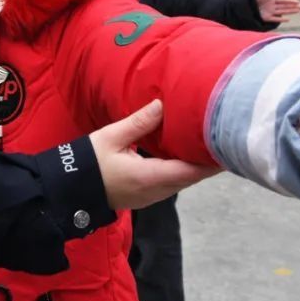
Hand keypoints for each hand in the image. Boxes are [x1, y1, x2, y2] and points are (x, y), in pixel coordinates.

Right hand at [89, 100, 217, 209]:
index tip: (228, 145)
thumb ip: (139, 122)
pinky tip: (187, 154)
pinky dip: (184, 170)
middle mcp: (157, 190)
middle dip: (208, 161)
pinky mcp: (147, 196)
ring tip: (210, 144)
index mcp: (150, 176)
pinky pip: (173, 183)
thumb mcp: (111, 137)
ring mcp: (152, 196)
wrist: (71, 189)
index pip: (191, 171)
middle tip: (224, 138)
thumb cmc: (89, 162)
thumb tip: (162, 104)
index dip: (212, 161)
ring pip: (184, 181)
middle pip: (192, 177)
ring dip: (197, 166)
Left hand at [255, 0, 299, 23]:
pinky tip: (288, 20)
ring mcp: (270, 12)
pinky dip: (281, 20)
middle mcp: (273, 6)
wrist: (247, 5)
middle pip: (285, 6)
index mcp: (272, 0)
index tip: (297, 2)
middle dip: (293, 7)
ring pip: (283, 12)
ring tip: (298, 11)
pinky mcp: (267, 18)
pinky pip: (275, 19)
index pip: (283, 0)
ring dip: (290, 12)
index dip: (290, 1)